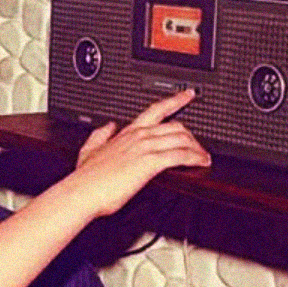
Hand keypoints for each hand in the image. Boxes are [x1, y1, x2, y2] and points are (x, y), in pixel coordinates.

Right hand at [71, 89, 209, 216]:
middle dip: (192, 135)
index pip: (156, 110)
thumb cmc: (86, 178)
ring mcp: (146, 148)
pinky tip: (201, 162)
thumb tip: (109, 126)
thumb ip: (100, 135)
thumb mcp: (89, 150)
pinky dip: (195, 158)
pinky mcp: (151, 163)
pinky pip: (181, 155)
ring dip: (197, 148)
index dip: (175, 100)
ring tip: (204, 157)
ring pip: (182, 139)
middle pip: (176, 126)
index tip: (188, 95)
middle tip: (200, 145)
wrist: (83, 191)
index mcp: (127, 133)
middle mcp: (139, 136)